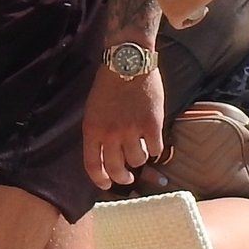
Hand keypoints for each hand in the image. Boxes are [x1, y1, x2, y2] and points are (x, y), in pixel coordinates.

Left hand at [82, 66, 164, 190]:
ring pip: (137, 160)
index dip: (100, 179)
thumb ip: (98, 133)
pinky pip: (155, 149)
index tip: (107, 185)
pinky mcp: (152, 125)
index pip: (93, 165)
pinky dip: (155, 149)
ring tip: (141, 151)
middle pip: (116, 169)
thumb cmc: (109, 85)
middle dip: (122, 178)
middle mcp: (110, 134)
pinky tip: (154, 142)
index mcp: (92, 130)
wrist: (128, 63)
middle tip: (128, 178)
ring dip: (140, 159)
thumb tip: (105, 155)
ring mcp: (132, 131)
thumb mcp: (93, 110)